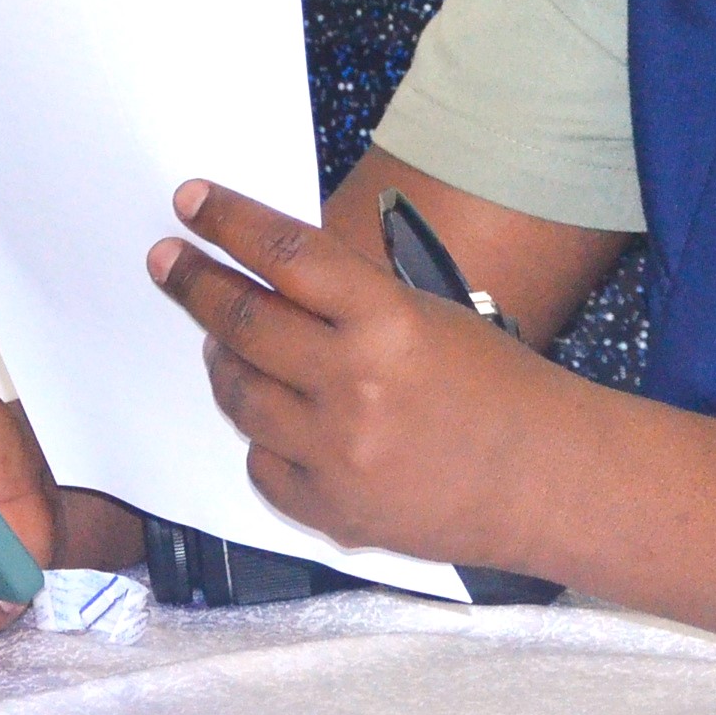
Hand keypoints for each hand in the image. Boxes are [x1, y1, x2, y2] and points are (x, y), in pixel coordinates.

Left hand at [149, 178, 580, 566]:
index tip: (191, 204)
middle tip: (167, 260)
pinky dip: (262, 436)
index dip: (228, 222)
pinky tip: (276, 418)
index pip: (285, 255)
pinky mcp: (331, 510)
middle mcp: (355, 384)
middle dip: (195, 283)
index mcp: (389, 320)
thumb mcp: (429, 314)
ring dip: (223, 361)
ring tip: (222, 343)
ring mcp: (338, 453)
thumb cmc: (499, 388)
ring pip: (239, 395)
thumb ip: (350, 299)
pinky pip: (261, 463)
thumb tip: (266, 278)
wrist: (548, 479)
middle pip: (243, 322)